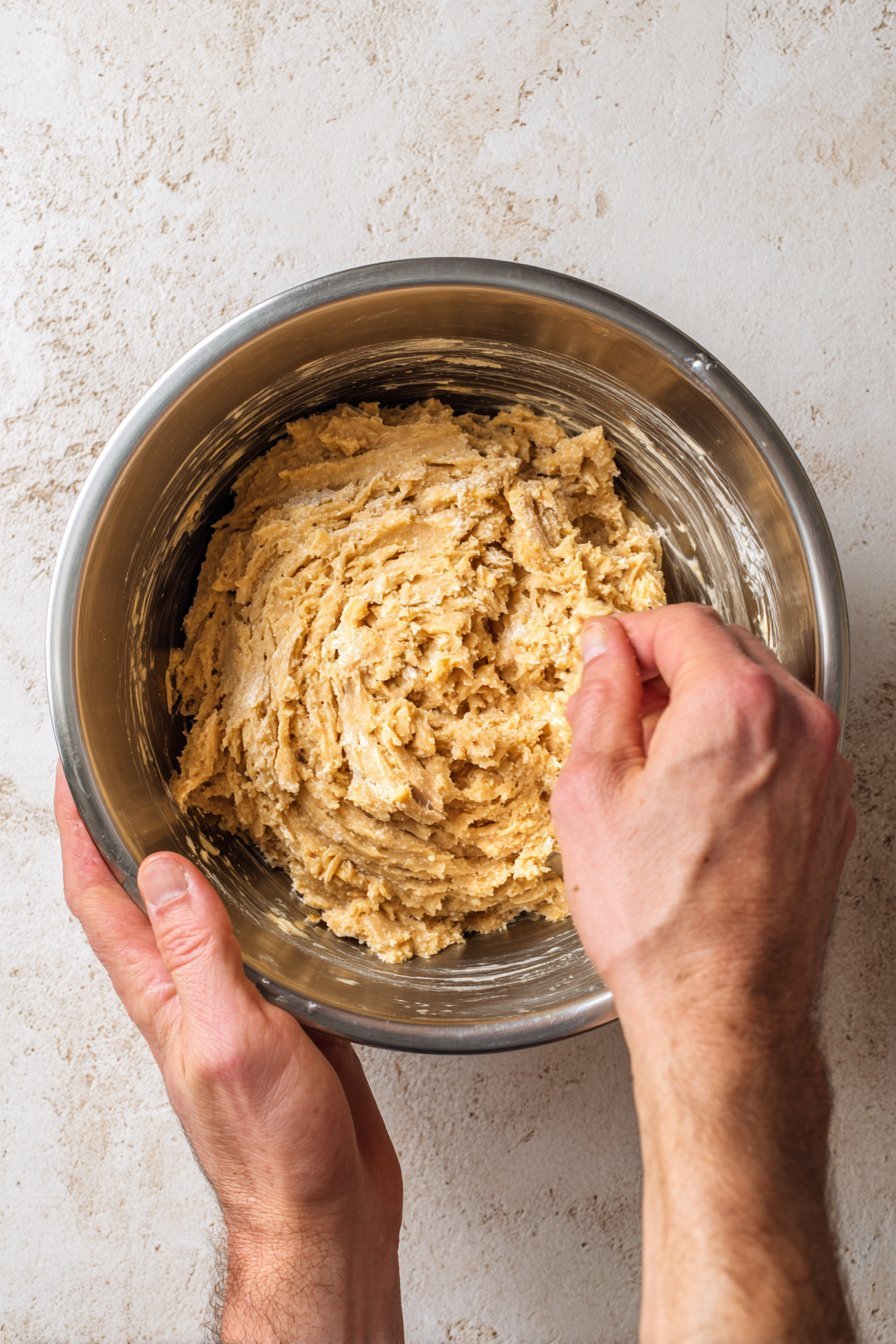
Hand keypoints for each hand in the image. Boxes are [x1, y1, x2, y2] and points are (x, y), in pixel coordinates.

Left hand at [54, 766, 403, 1343]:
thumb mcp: (229, 1039)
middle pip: (144, 894)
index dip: (79, 832)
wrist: (325, 1211)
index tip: (74, 773)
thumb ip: (198, 955)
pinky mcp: (286, 1010)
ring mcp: (237, 998)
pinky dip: (266, 895)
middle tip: (145, 766)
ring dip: (202, 855)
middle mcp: (189, 988)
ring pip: (208, 909)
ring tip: (216, 799)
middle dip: (132, 829)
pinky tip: (291, 873)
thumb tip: (165, 870)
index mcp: (161, 993)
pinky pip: (265, 936)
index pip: (99, 898)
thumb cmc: (273, 1148)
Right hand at [552, 603, 854, 1035]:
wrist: (723, 1010)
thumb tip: (606, 651)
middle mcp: (798, 723)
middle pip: (727, 650)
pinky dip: (739, 747)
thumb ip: (601, 698)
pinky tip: (694, 798)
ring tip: (651, 763)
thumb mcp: (592, 790)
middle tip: (616, 708)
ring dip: (704, 706)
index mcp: (736, 702)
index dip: (629, 632)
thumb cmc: (659, 918)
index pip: (683, 622)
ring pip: (759, 696)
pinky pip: (783, 746)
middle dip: (666, 667)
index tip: (603, 654)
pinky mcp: (832, 811)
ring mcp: (825, 769)